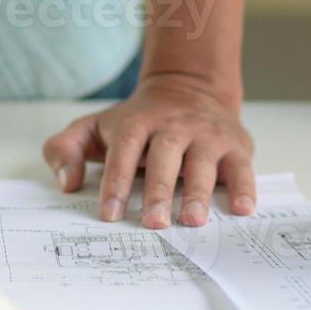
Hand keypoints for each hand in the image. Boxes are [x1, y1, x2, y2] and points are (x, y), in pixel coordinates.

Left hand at [43, 76, 255, 228]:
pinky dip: (245, 188)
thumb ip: (65, 148)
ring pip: (203, 162)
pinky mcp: (235, 146)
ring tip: (193, 220)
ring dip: (199, 192)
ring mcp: (207, 135)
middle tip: (155, 223)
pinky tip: (242, 210)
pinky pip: (242, 167)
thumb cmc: (137, 121)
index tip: (109, 213)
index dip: (116, 181)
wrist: (190, 86)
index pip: (124, 149)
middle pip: (165, 156)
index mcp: (137, 122)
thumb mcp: (94, 126)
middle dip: (159, 190)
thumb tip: (67, 182)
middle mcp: (174, 126)